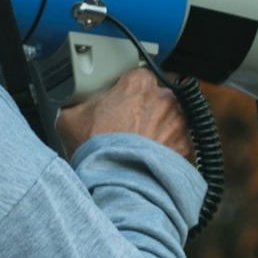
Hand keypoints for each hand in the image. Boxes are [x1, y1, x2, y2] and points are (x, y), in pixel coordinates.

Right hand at [56, 68, 192, 157]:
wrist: (118, 182)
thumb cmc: (99, 150)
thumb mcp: (70, 119)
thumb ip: (77, 105)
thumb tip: (73, 110)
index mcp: (138, 84)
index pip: (137, 76)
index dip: (127, 91)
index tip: (121, 103)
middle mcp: (164, 99)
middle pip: (157, 98)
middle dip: (146, 111)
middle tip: (128, 128)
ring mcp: (179, 123)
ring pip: (171, 121)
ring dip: (160, 130)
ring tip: (140, 148)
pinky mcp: (187, 147)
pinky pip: (179, 145)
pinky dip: (169, 152)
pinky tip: (150, 161)